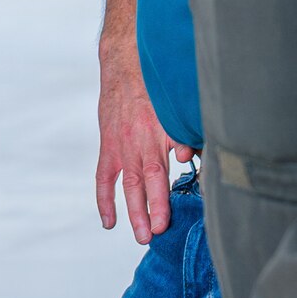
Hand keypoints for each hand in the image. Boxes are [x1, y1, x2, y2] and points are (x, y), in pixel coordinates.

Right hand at [96, 42, 191, 243]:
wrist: (125, 60)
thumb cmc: (157, 84)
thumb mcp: (176, 106)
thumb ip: (185, 135)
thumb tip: (192, 162)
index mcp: (157, 134)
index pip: (159, 175)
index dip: (162, 201)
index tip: (166, 223)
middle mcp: (137, 142)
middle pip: (142, 184)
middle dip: (148, 213)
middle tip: (153, 237)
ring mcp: (120, 144)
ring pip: (125, 184)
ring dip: (131, 211)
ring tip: (139, 235)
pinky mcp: (108, 144)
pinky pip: (104, 176)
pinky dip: (104, 199)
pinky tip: (109, 220)